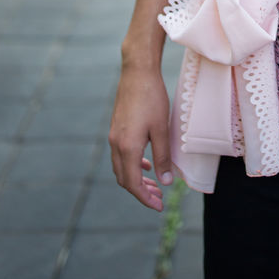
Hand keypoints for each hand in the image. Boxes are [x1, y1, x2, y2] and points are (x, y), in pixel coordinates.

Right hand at [108, 62, 173, 210]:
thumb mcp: (162, 129)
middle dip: (141, 192)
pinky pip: (121, 155)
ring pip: (121, 168)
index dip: (145, 198)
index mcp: (127, 148)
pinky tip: (146, 163)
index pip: (133, 184)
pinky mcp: (116, 128)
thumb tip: (165, 181)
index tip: (158, 206)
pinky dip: (133, 165)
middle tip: (159, 199)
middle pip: (125, 179)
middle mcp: (116, 145)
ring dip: (136, 179)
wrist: (137, 72)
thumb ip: (163, 156)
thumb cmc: (152, 98)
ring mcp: (114, 136)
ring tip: (154, 184)